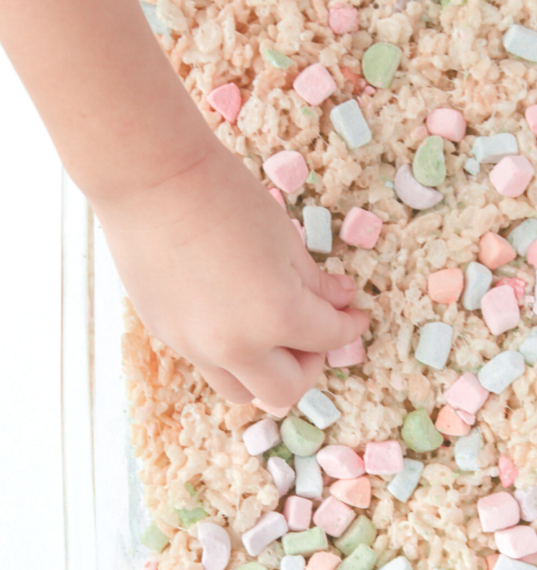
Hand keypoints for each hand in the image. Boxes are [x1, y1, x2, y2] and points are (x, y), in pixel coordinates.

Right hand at [93, 144, 367, 403]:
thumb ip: (315, 282)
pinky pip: (208, 364)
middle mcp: (237, 347)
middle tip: (312, 337)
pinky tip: (231, 316)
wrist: (149, 178)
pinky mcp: (167, 337)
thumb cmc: (224, 196)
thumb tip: (340, 301)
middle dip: (309, 366)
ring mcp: (197, 348)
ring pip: (242, 391)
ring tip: (269, 337)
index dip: (349, 327)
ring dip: (264, 372)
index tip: (354, 317)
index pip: (328, 339)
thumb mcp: (284, 238)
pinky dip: (229, 353)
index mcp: (277, 317)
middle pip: (286, 391)